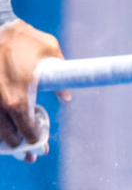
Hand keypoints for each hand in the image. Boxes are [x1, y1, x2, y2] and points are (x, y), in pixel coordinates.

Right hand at [0, 19, 69, 162]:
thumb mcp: (50, 50)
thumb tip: (66, 98)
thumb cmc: (22, 38)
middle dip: (22, 147)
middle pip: (9, 139)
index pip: (29, 132)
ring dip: (5, 141)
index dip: (37, 138)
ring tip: (14, 146)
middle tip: (31, 151)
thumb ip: (60, 75)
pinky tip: (3, 129)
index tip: (41, 138)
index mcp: (18, 101)